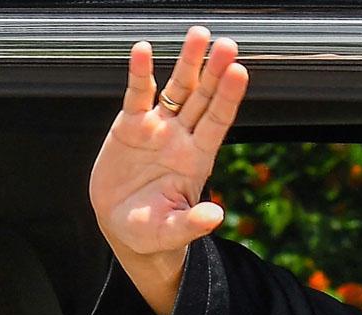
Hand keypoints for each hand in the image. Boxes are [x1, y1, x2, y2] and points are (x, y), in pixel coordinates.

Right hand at [89, 27, 247, 260]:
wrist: (122, 227)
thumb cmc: (152, 233)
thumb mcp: (171, 232)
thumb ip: (191, 224)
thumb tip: (216, 217)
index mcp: (197, 160)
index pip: (217, 122)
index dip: (228, 97)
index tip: (240, 72)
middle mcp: (181, 138)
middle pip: (203, 98)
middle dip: (214, 71)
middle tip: (227, 43)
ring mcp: (157, 129)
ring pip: (177, 89)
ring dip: (187, 62)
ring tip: (198, 34)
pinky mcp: (130, 126)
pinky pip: (137, 95)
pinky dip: (140, 73)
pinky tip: (143, 50)